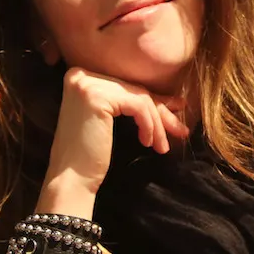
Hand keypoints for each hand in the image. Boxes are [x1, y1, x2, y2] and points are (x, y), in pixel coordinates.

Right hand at [44, 67, 189, 197]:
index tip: (177, 113)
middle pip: (133, 90)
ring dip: (157, 123)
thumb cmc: (90, 156)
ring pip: (139, 98)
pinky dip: (149, 125)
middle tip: (181, 130)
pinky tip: (147, 143)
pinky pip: (138, 105)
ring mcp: (87, 83)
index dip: (154, 102)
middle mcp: (81, 75)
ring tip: (162, 146)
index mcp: (80, 78)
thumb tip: (174, 100)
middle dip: (161, 113)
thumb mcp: (113, 123)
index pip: (126, 88)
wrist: (71, 178)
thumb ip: (133, 105)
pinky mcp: (96, 96)